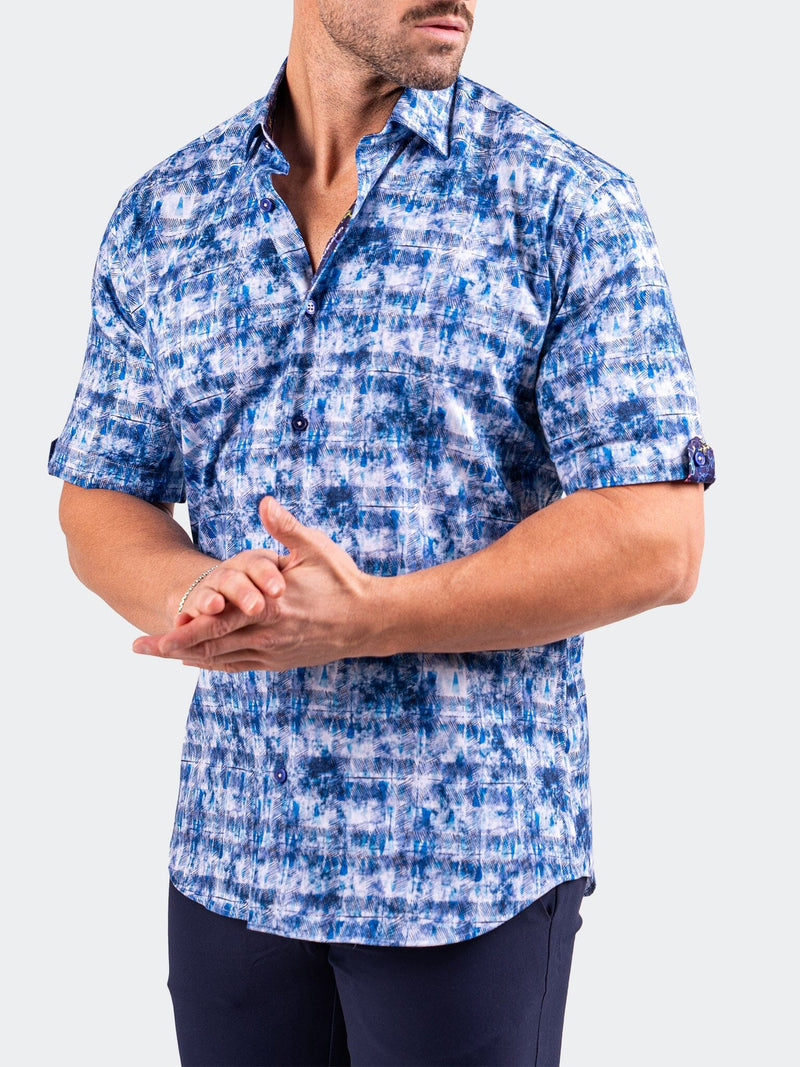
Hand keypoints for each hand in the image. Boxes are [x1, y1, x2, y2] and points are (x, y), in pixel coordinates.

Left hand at [132, 497, 376, 671]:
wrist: (369, 621)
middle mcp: (267, 635)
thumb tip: (265, 502)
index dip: (187, 626)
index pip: (221, 621)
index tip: (160, 625)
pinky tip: (192, 661)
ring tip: (154, 652)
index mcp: (272, 608)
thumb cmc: (342, 581)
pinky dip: (212, 664)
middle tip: (138, 645)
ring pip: (220, 659)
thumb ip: (286, 528)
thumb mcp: (316, 549)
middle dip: (171, 645)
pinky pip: (237, 666)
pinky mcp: (278, 661)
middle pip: (211, 646)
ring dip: (185, 657)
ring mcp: (272, 652)